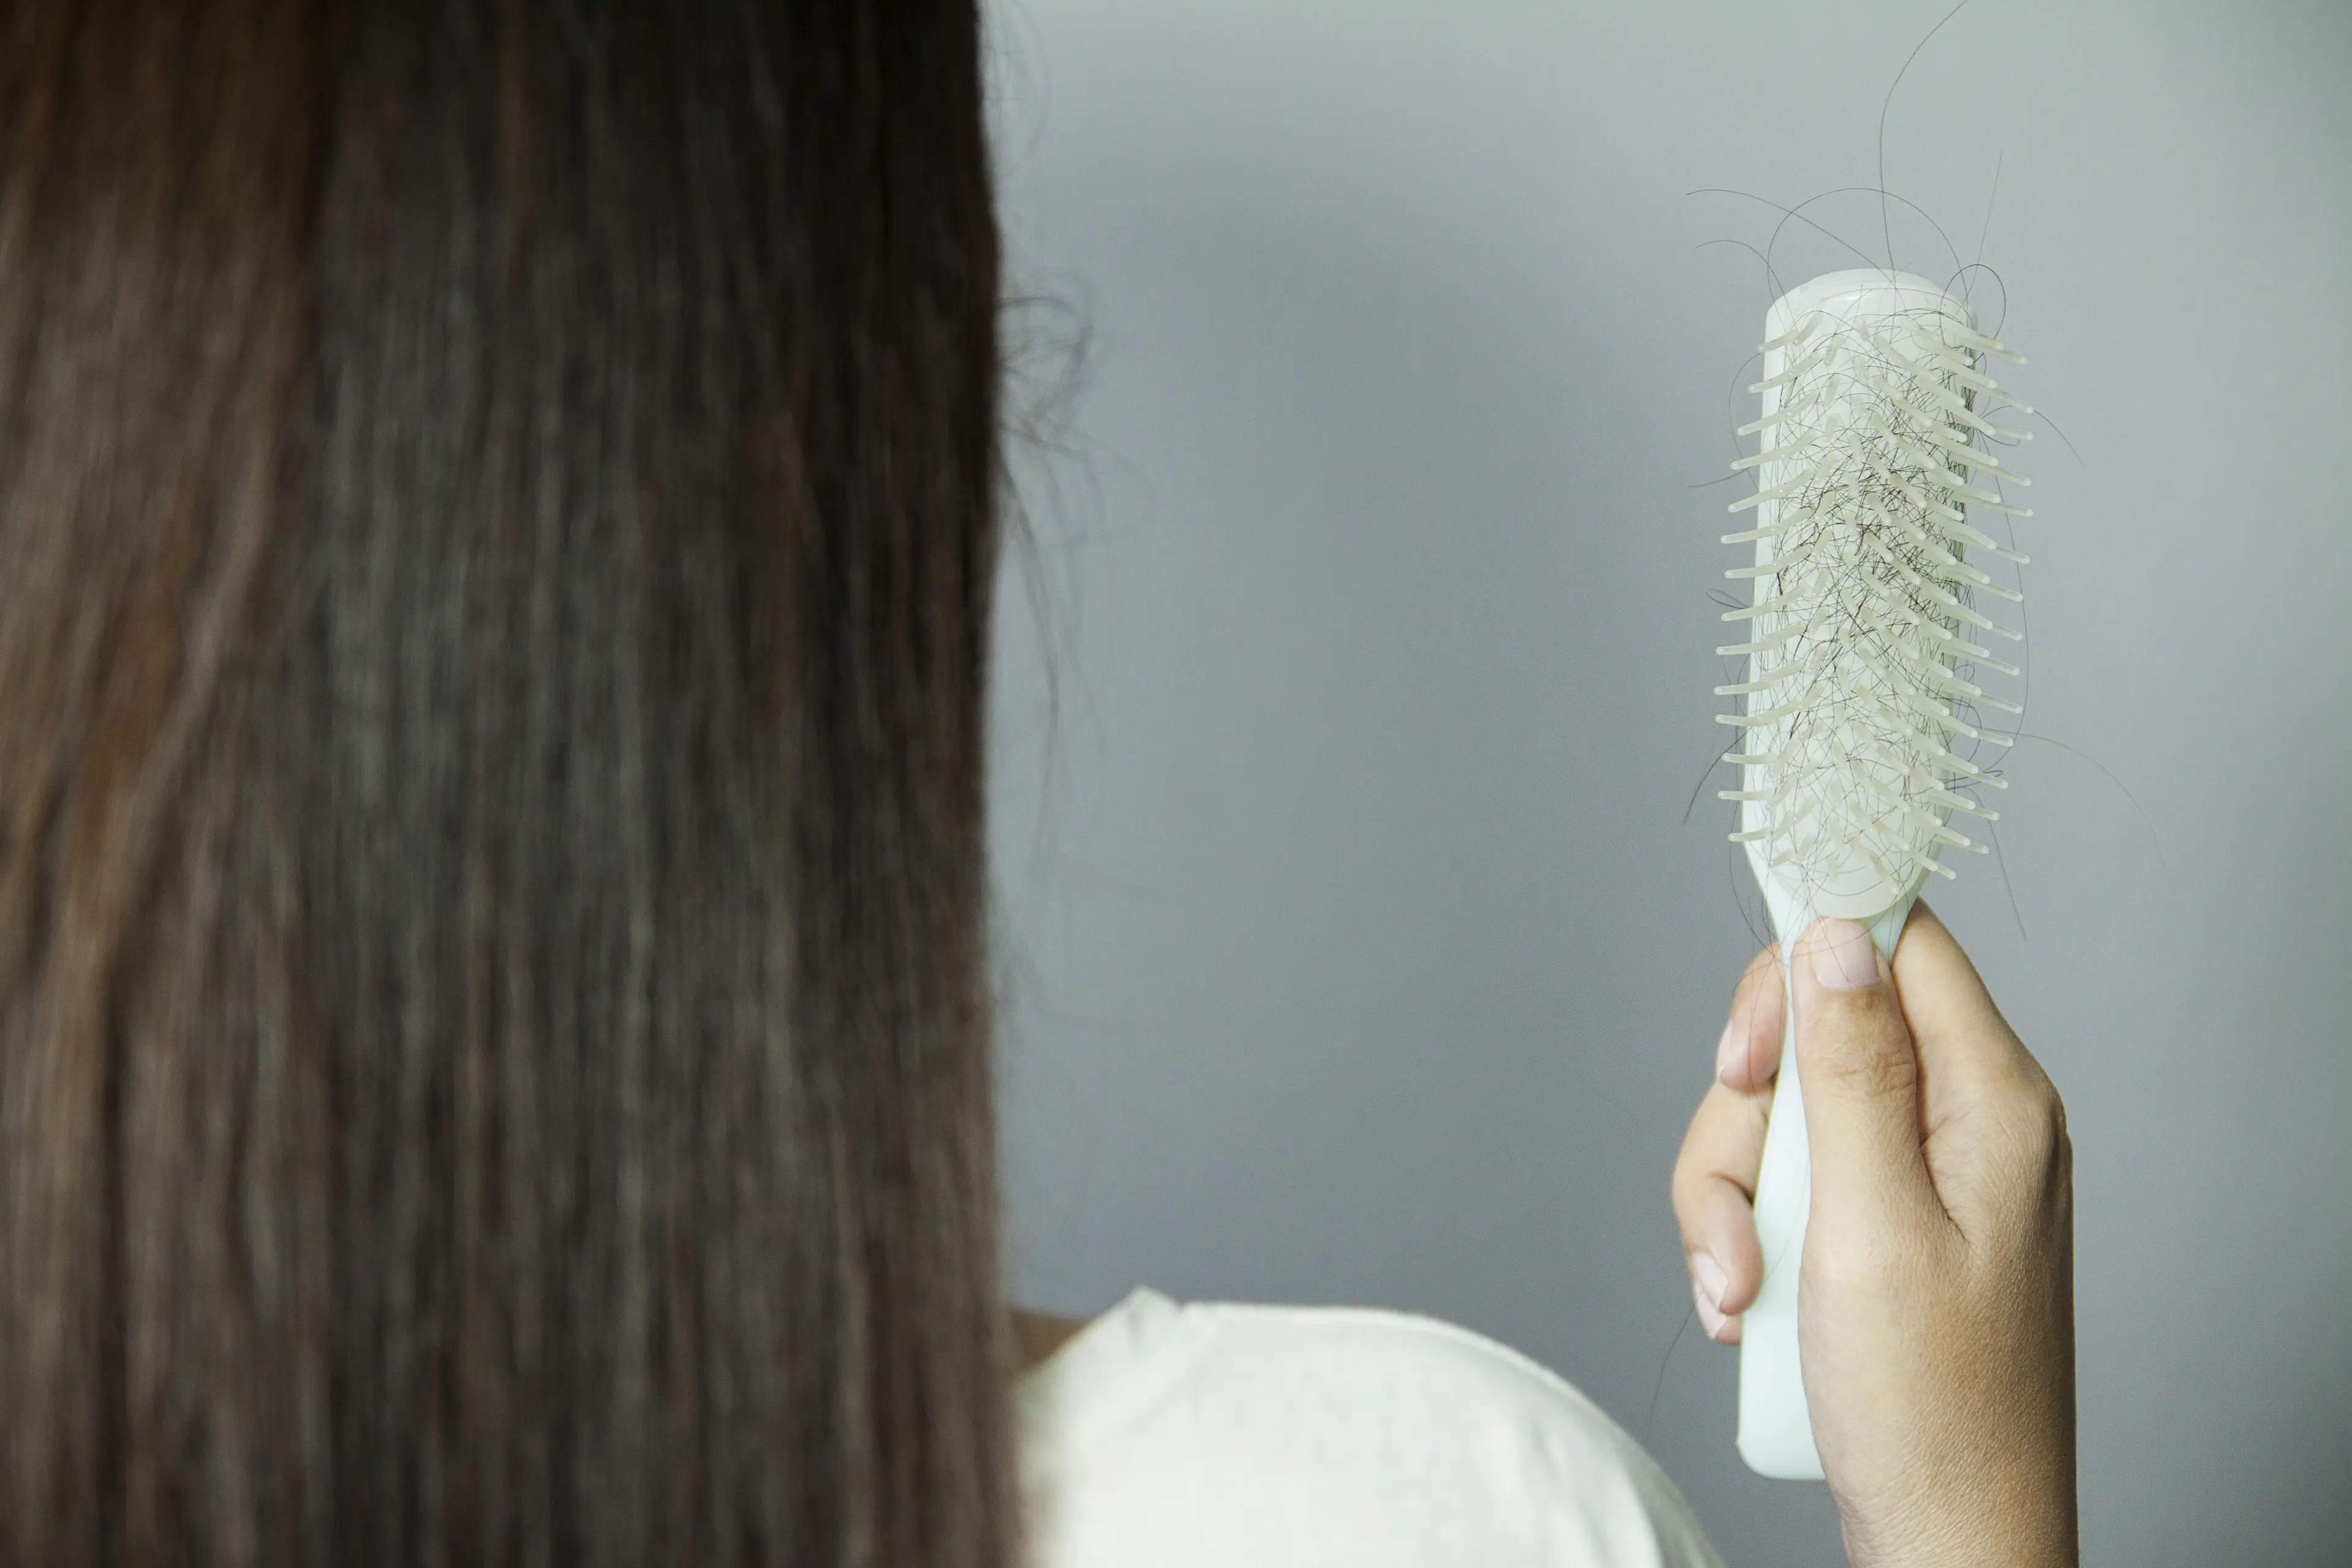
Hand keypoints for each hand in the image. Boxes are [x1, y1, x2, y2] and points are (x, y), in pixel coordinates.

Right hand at [1670, 902, 2077, 1567]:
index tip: (1744, 1052)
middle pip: (1815, 1033)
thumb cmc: (1929, 1408)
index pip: (1895, 943)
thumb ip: (1851, 1071)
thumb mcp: (1869, 1225)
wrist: (1949, 1539)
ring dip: (1733, 1201)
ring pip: (1783, 1116)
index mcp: (1992, 1099)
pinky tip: (1754, 1308)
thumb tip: (1837, 933)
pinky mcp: (1889, 1222)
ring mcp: (1927, 1173)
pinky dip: (1751, 1237)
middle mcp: (1969, 1119)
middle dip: (1745, 1121)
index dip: (1803, 964)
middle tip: (1739, 1207)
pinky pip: (1790, 1182)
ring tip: (1742, 1292)